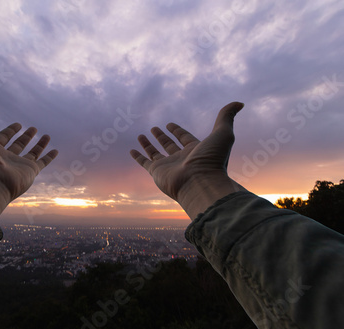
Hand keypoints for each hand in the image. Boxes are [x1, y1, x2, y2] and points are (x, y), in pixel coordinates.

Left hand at [0, 102, 57, 218]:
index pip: (3, 138)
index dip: (10, 130)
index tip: (18, 124)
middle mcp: (6, 159)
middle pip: (17, 145)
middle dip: (25, 137)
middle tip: (32, 128)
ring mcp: (18, 166)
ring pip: (31, 153)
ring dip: (38, 145)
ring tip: (46, 135)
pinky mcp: (30, 172)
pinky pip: (42, 163)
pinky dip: (49, 157)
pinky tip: (55, 150)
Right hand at [130, 102, 245, 219]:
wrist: (199, 183)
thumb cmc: (212, 160)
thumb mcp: (222, 133)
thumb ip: (226, 117)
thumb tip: (239, 102)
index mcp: (196, 150)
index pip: (184, 138)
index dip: (177, 130)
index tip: (169, 124)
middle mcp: (181, 158)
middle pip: (170, 145)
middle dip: (163, 136)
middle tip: (156, 128)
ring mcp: (168, 165)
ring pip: (156, 153)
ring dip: (149, 144)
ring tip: (142, 135)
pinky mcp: (157, 172)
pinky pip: (145, 162)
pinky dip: (138, 156)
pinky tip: (132, 150)